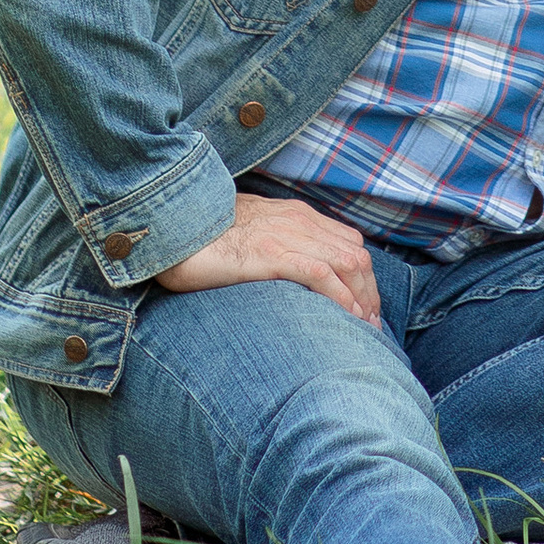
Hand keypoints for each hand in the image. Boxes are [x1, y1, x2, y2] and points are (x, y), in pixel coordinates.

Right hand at [154, 194, 380, 323]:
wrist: (171, 226)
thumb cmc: (204, 238)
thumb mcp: (249, 234)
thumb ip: (274, 245)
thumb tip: (290, 275)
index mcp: (296, 215)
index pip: (348, 243)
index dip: (362, 278)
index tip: (365, 309)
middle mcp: (298, 220)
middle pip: (355, 255)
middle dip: (369, 292)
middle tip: (372, 327)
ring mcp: (286, 234)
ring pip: (346, 262)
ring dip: (362, 297)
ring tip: (365, 328)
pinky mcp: (271, 253)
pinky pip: (320, 273)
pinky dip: (340, 296)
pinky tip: (346, 317)